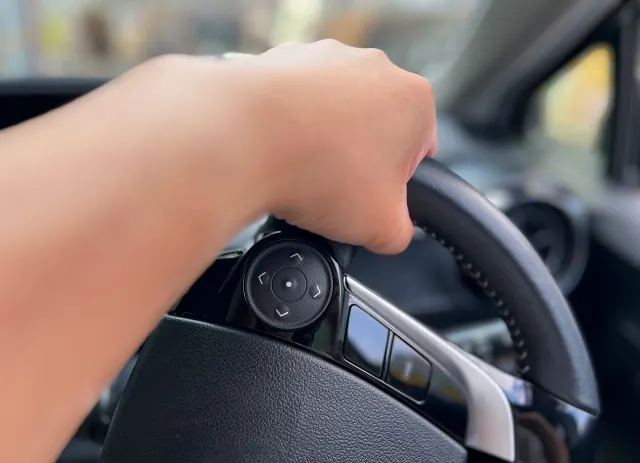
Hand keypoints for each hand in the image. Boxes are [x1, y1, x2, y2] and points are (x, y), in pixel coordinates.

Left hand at [107, 40, 435, 254]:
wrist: (243, 139)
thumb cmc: (318, 171)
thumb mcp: (381, 227)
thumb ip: (400, 232)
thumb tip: (391, 231)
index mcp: (414, 101)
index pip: (418, 151)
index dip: (393, 183)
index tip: (367, 199)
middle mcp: (375, 67)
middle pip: (376, 127)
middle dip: (358, 159)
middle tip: (333, 190)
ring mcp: (327, 57)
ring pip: (335, 111)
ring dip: (325, 140)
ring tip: (302, 172)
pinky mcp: (285, 59)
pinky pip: (296, 99)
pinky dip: (290, 122)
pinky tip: (279, 150)